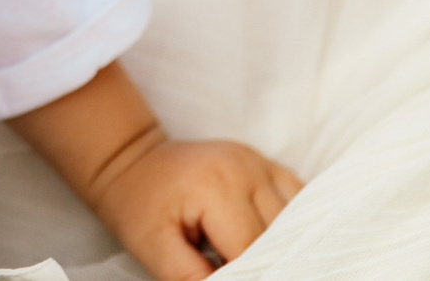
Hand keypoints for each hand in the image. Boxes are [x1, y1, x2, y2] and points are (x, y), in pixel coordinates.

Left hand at [86, 134, 302, 279]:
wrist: (132, 162)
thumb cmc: (138, 206)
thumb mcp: (153, 247)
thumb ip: (189, 277)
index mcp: (218, 188)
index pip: (252, 251)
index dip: (250, 277)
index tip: (231, 279)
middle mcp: (247, 169)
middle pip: (278, 237)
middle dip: (267, 265)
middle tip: (246, 272)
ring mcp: (260, 163)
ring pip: (294, 219)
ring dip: (284, 246)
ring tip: (264, 265)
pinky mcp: (266, 164)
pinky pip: (297, 198)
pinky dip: (293, 225)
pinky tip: (280, 244)